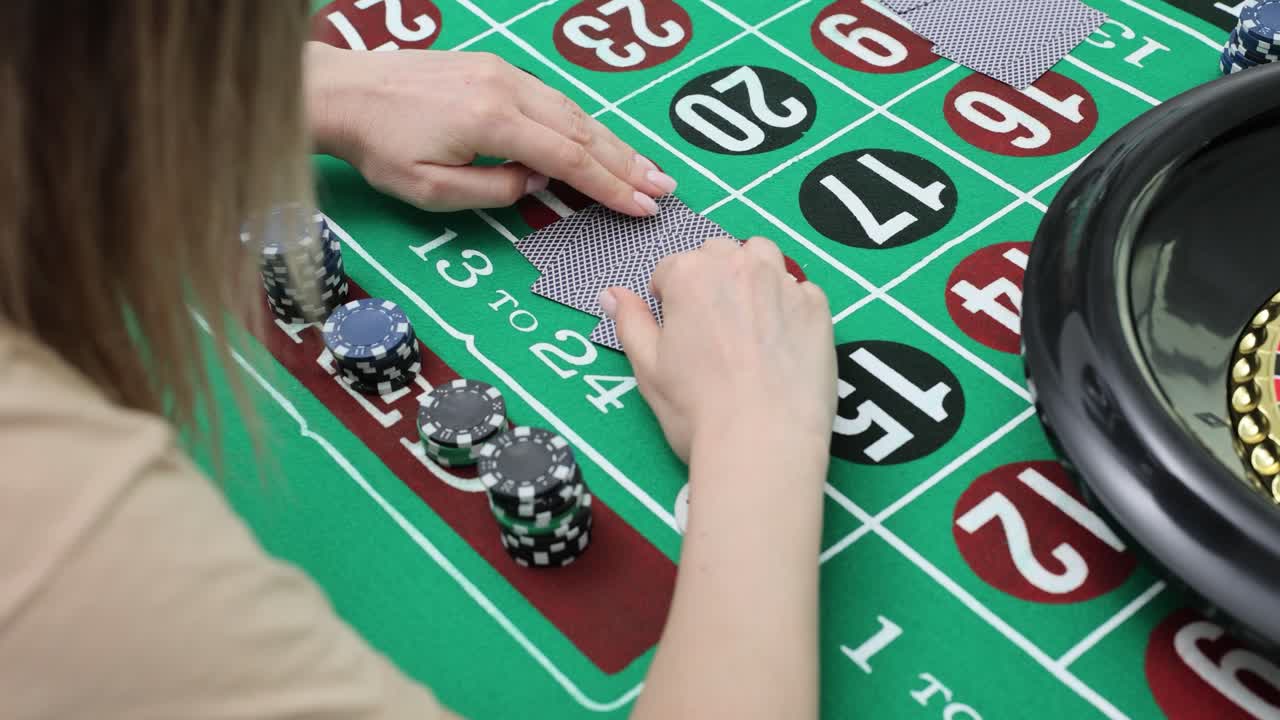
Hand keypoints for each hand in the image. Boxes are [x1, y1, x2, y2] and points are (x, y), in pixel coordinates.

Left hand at [304, 43, 675, 214]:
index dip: (610, 186)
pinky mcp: (493, 67)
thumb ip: (494, 191)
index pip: (569, 159)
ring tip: (642, 169)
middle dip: (627, 163)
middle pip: (583, 130)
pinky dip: (581, 123)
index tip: (641, 206)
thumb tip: (536, 185)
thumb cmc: (380, 146)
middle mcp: (507, 89)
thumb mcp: (432, 189)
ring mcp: (503, 72)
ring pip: (572, 109)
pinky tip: (597, 140)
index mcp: (494, 122)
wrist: (343, 91)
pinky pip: (551, 98)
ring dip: (611, 141)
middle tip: (662, 188)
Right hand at [602, 237, 836, 463]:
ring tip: (749, 320)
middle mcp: (737, 265)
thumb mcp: (648, 367)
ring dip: (752, 275)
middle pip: (718, 253)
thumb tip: (611, 293)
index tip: (678, 332)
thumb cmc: (695, 409)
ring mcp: (783, 282)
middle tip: (713, 326)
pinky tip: (784, 343)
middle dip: (712, 279)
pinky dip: (790, 306)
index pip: (670, 270)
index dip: (669, 301)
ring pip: (763, 257)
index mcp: (689, 274)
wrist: (763, 441)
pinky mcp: (818, 307)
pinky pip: (801, 290)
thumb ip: (630, 322)